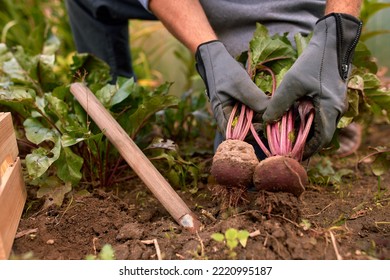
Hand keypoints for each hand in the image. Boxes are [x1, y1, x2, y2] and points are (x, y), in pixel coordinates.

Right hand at [195, 40, 269, 136]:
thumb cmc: (224, 70)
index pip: (234, 136)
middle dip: (259, 127)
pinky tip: (271, 105)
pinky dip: (262, 109)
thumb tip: (271, 113)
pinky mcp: (243, 103)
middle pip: (245, 130)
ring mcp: (236, 109)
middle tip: (274, 119)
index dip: (248, 136)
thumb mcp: (240, 84)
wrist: (217, 57)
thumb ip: (254, 99)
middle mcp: (229, 115)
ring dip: (263, 118)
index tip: (263, 128)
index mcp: (222, 115)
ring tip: (276, 112)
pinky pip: (254, 110)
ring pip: (251, 120)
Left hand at [263, 13, 361, 158]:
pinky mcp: (330, 97)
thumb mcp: (292, 83)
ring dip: (304, 129)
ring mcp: (335, 103)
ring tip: (286, 133)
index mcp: (331, 110)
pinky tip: (292, 117)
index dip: (307, 150)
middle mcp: (336, 110)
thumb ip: (279, 103)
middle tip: (286, 146)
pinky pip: (319, 114)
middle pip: (320, 134)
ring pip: (319, 124)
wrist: (331, 41)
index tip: (292, 155)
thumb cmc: (314, 61)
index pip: (321, 140)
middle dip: (303, 141)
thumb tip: (266, 121)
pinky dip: (306, 118)